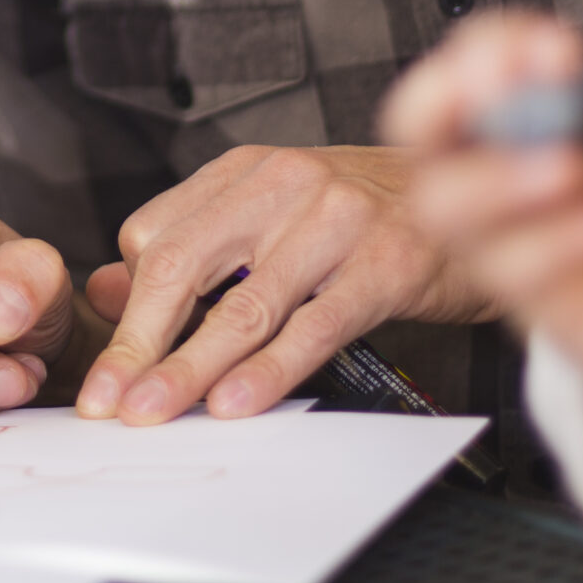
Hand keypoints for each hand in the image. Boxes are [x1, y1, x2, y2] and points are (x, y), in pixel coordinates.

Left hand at [73, 143, 491, 426]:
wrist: (481, 189)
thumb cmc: (369, 212)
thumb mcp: (272, 214)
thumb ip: (190, 245)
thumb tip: (101, 289)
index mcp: (247, 170)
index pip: (156, 235)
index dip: (125, 306)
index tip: (106, 368)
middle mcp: (286, 183)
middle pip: (184, 266)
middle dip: (137, 343)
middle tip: (108, 400)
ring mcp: (338, 220)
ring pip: (244, 306)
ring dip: (190, 368)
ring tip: (155, 411)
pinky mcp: (386, 263)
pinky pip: (314, 326)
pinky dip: (270, 371)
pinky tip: (237, 403)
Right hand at [380, 9, 582, 476]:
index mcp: (516, 118)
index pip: (469, 65)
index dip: (492, 48)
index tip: (554, 50)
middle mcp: (488, 170)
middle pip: (416, 124)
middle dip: (446, 98)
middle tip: (507, 91)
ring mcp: (494, 235)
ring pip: (443, 204)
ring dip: (501, 176)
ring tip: (571, 169)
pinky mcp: (520, 296)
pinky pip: (514, 266)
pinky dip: (570, 236)